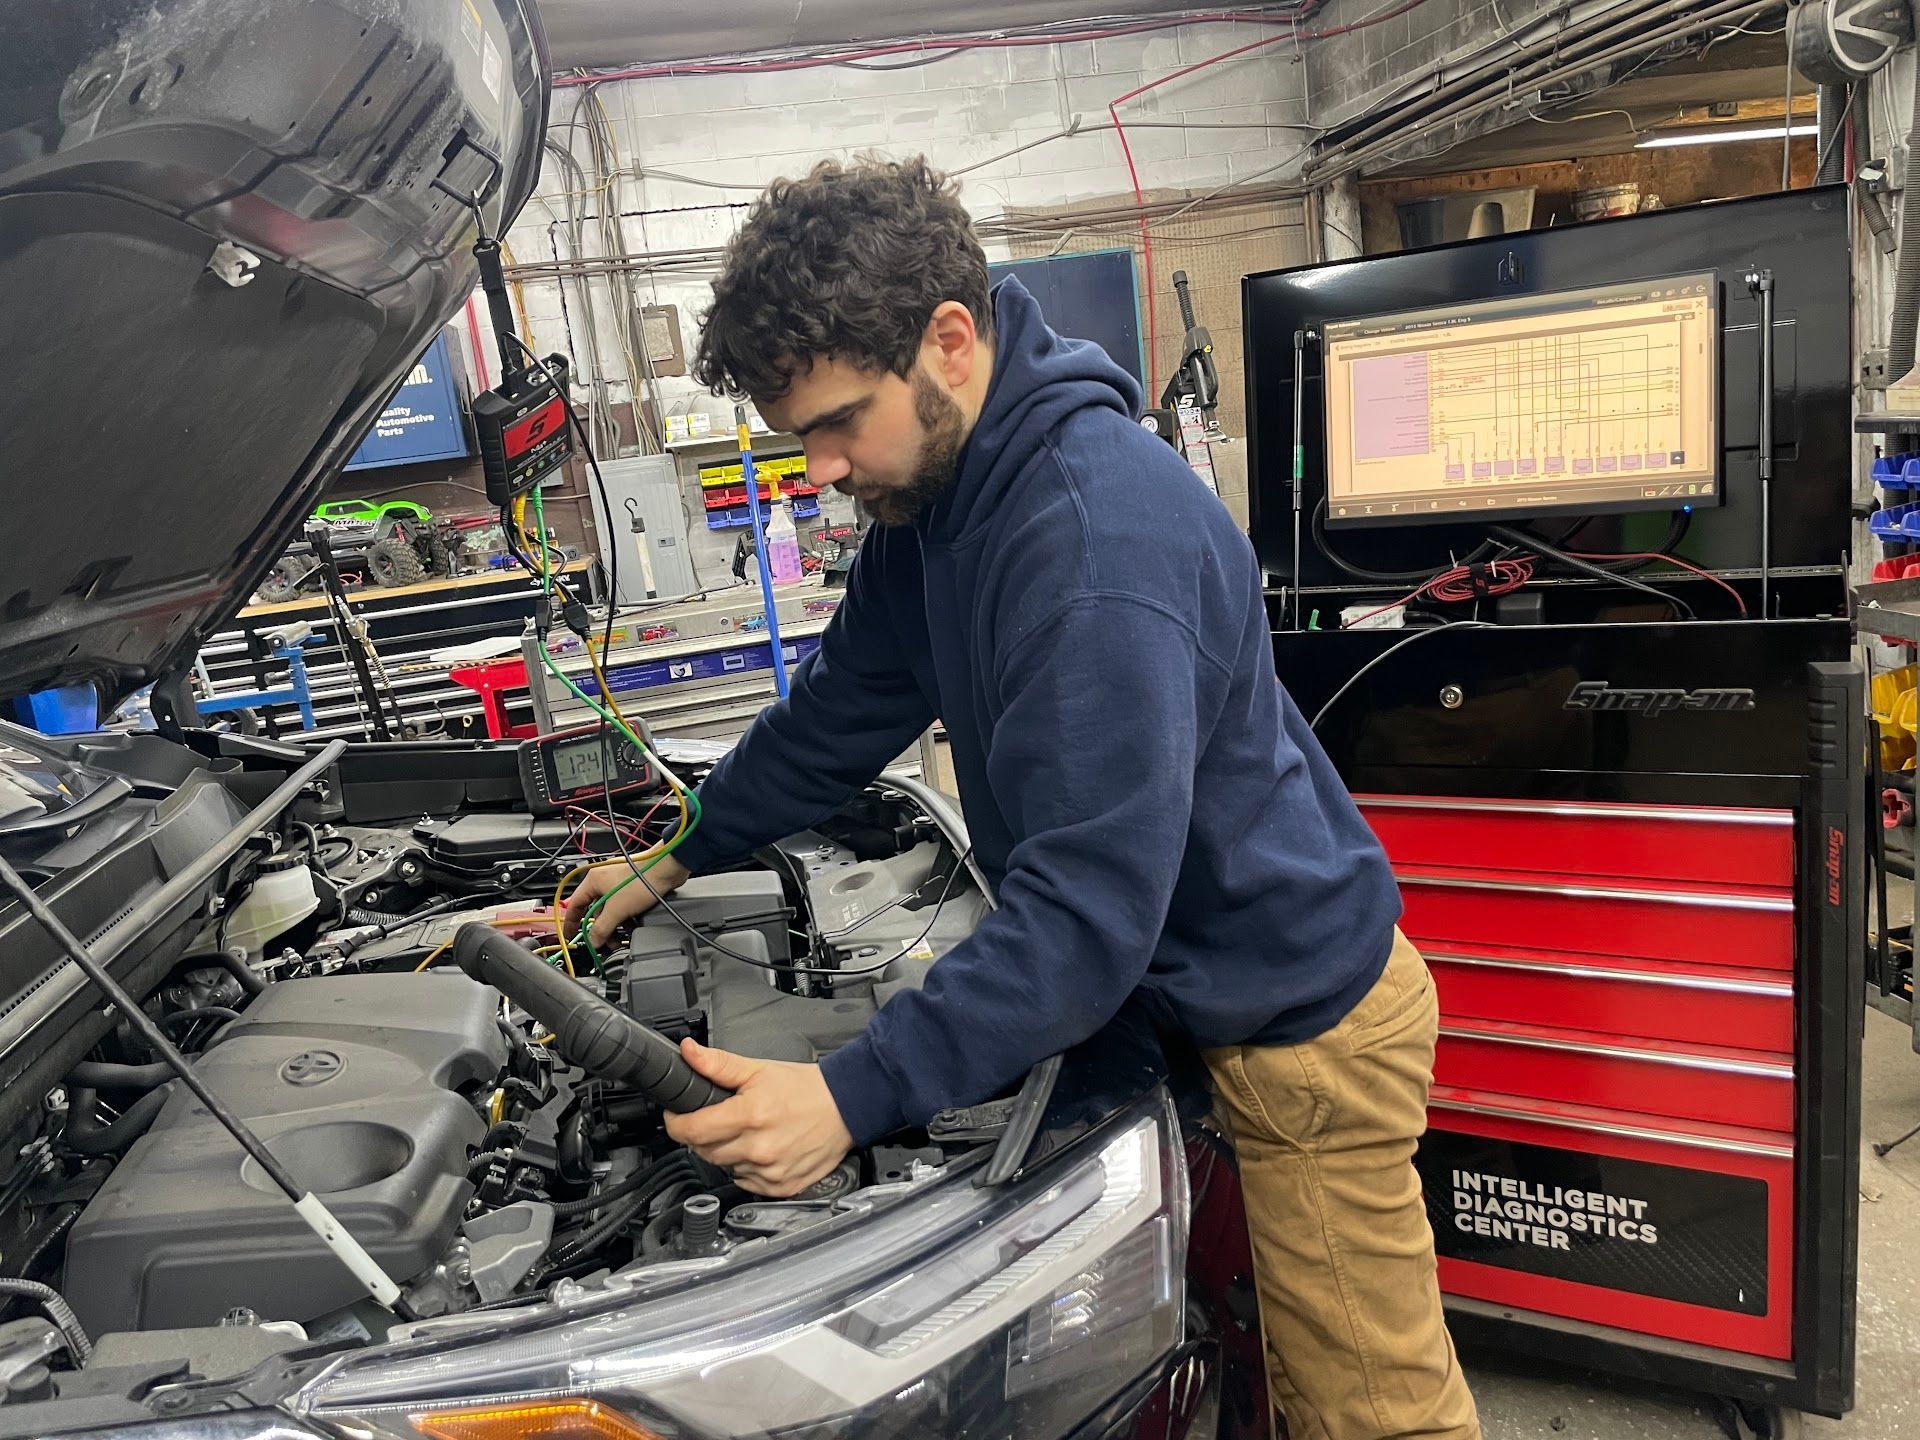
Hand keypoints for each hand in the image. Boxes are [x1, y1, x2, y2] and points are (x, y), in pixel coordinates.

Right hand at [562, 855, 689, 947]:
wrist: (666, 869)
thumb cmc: (641, 880)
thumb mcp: (617, 910)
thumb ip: (602, 928)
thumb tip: (594, 940)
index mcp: (593, 881)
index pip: (574, 905)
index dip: (572, 923)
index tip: (571, 936)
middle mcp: (603, 881)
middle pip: (595, 911)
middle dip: (601, 929)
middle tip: (606, 942)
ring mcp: (617, 884)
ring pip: (610, 910)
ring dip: (615, 925)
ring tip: (621, 937)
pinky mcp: (631, 887)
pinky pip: (622, 907)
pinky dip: (625, 918)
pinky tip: (632, 926)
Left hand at [663, 1040, 853, 1197]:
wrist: (847, 1107)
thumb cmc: (807, 1088)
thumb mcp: (759, 1069)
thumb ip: (718, 1064)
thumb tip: (688, 1053)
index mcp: (750, 1116)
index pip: (691, 1130)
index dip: (677, 1121)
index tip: (678, 1115)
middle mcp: (758, 1148)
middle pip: (703, 1150)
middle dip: (703, 1133)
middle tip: (718, 1117)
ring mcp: (770, 1172)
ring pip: (723, 1167)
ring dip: (725, 1151)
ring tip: (746, 1132)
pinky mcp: (780, 1187)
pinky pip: (745, 1182)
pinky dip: (746, 1167)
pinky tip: (760, 1149)